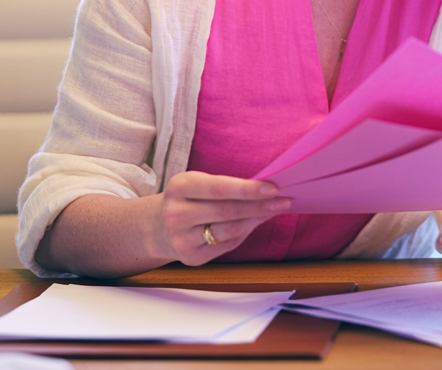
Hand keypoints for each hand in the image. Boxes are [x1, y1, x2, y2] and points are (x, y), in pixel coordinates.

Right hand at [154, 171, 290, 265]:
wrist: (158, 227)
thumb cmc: (188, 199)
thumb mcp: (199, 184)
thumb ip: (228, 187)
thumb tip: (267, 190)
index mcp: (179, 187)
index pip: (219, 188)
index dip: (247, 189)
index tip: (273, 188)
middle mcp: (177, 214)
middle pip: (228, 211)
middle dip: (260, 206)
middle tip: (283, 200)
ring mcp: (182, 239)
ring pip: (230, 230)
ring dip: (256, 220)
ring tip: (274, 209)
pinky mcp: (191, 258)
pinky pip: (227, 245)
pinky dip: (244, 233)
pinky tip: (254, 223)